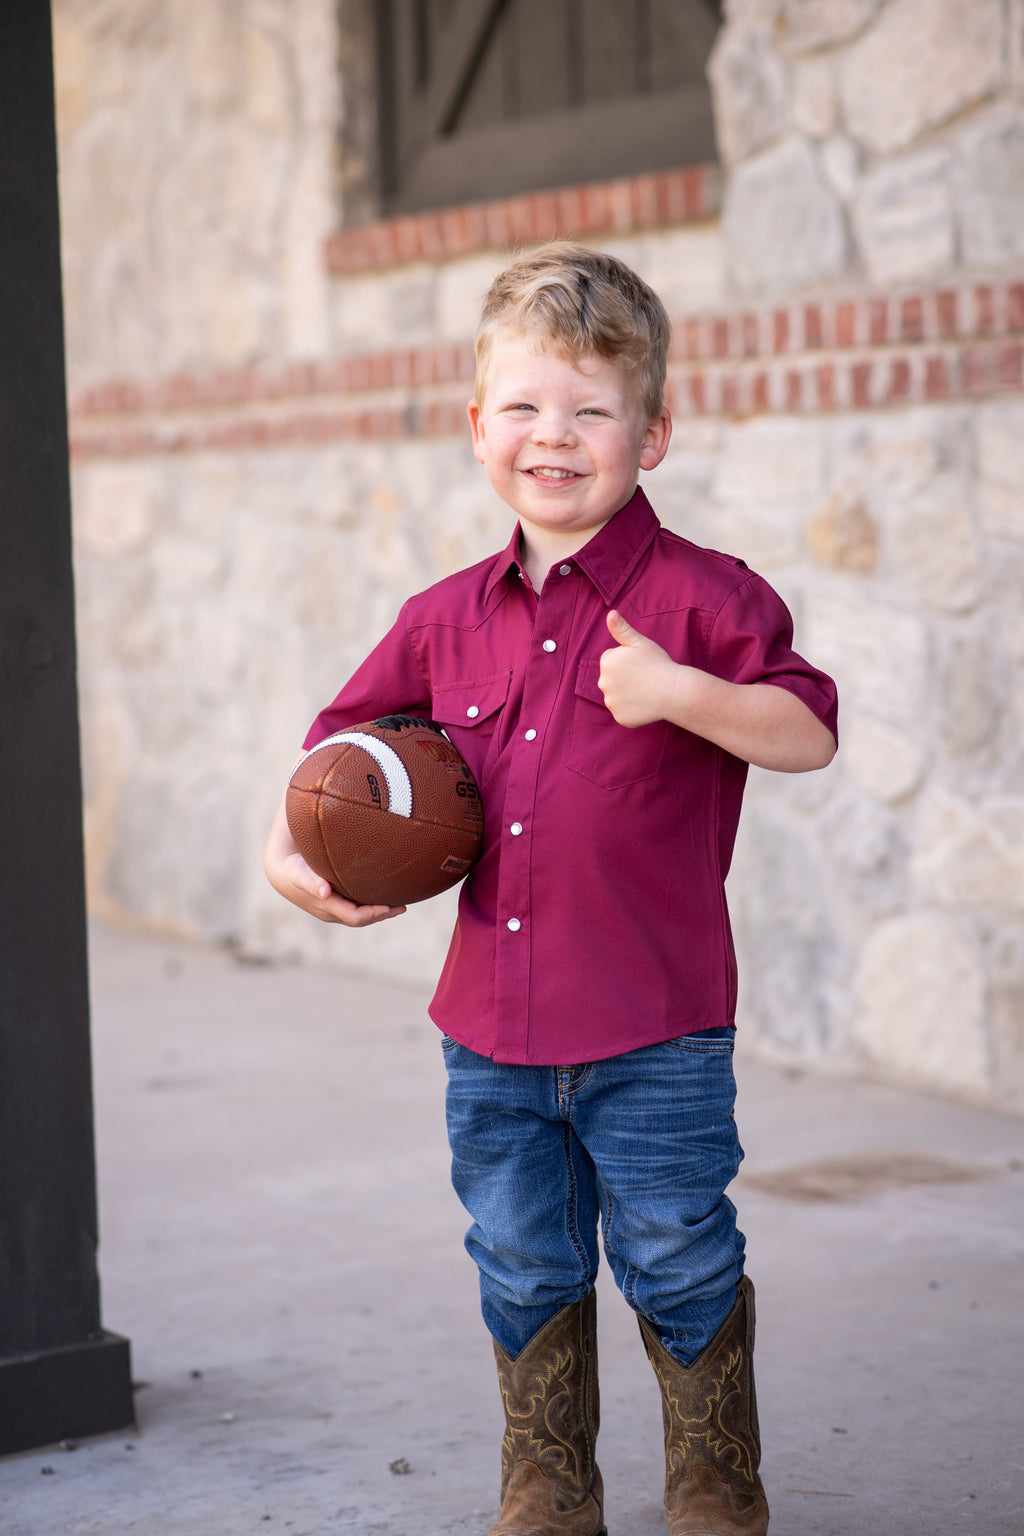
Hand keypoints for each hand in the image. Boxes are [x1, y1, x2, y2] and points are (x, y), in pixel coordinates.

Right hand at [264, 790, 405, 927]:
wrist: (280, 870)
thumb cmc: (292, 869)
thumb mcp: (299, 874)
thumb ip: (311, 882)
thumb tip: (325, 892)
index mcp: (326, 908)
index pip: (356, 917)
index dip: (374, 914)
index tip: (391, 906)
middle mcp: (332, 913)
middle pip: (362, 919)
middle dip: (382, 914)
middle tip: (402, 906)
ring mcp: (334, 908)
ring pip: (361, 914)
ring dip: (380, 911)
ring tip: (399, 904)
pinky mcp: (335, 901)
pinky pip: (357, 906)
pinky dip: (372, 903)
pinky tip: (384, 894)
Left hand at [598, 609, 680, 727]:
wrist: (675, 691)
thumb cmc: (659, 664)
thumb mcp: (640, 642)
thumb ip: (622, 629)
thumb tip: (610, 614)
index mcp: (607, 662)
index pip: (611, 659)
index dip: (627, 661)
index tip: (639, 664)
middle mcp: (603, 683)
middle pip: (611, 679)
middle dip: (624, 677)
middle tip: (644, 677)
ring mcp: (611, 702)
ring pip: (617, 696)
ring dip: (627, 694)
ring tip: (646, 690)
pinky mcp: (620, 718)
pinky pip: (624, 712)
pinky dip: (633, 710)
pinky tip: (645, 704)